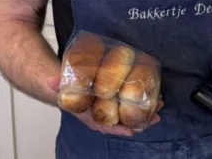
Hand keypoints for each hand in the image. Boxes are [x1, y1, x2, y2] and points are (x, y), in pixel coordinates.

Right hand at [47, 75, 163, 135]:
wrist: (67, 85)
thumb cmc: (68, 88)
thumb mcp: (62, 86)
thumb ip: (58, 84)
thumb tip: (51, 81)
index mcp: (90, 115)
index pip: (105, 126)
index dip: (118, 129)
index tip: (130, 130)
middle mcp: (103, 115)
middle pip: (123, 122)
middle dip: (139, 121)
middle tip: (156, 116)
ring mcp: (111, 108)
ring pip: (130, 113)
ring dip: (145, 110)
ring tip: (160, 103)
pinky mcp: (117, 99)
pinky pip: (131, 102)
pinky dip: (142, 100)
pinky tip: (154, 95)